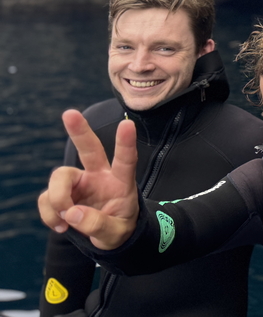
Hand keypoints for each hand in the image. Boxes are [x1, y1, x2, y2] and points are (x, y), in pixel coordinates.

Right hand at [38, 109, 139, 249]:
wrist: (109, 237)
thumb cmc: (120, 228)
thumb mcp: (117, 234)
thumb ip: (98, 225)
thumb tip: (72, 213)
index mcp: (121, 181)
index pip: (126, 160)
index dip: (125, 143)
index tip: (126, 124)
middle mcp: (99, 176)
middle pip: (89, 149)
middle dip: (80, 131)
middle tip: (70, 114)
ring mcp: (79, 183)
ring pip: (59, 177)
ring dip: (57, 199)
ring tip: (65, 221)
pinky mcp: (63, 193)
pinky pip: (47, 198)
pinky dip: (49, 213)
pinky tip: (60, 225)